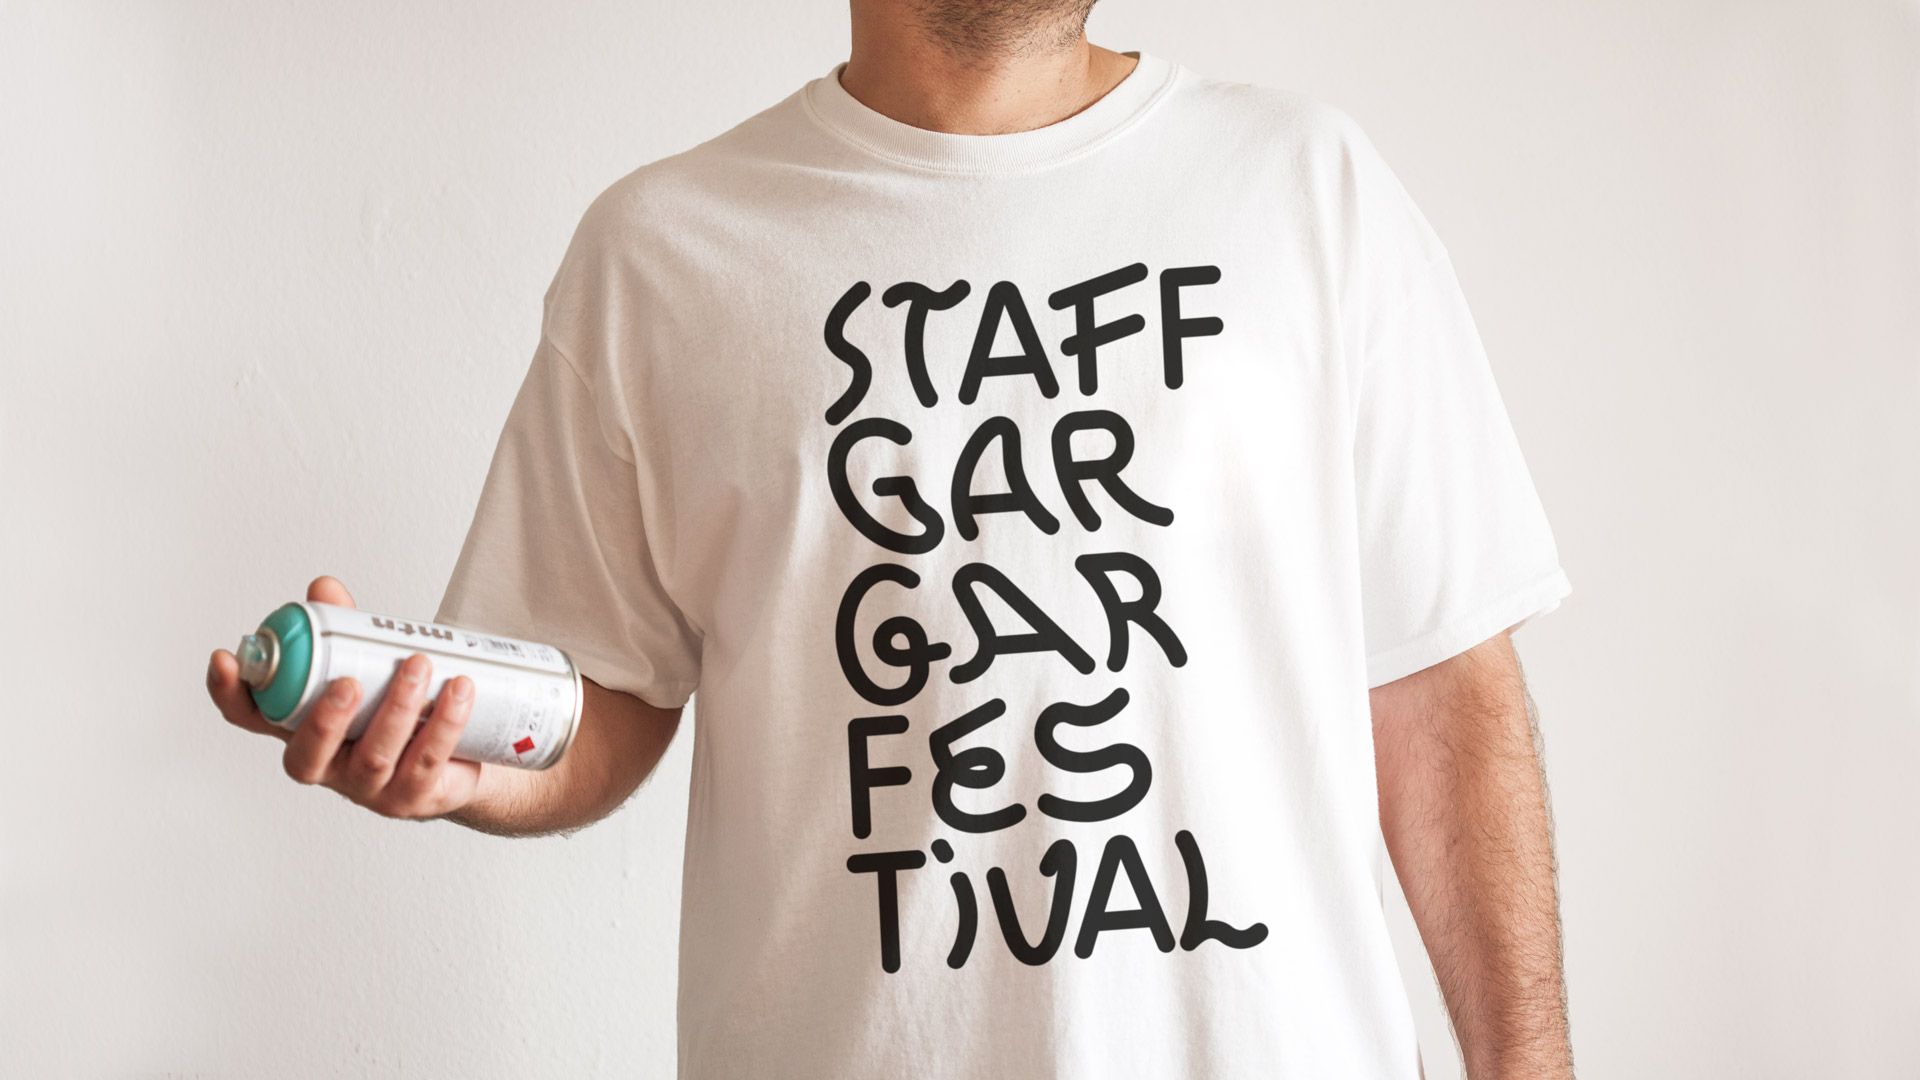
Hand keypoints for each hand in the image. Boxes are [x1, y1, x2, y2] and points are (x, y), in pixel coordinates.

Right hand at [207, 575, 483, 819]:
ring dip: (395, 708)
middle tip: (348, 681)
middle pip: (308, 754)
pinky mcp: (413, 795)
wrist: (457, 751)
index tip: (225, 658)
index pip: (250, 717)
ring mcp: (368, 787)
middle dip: (325, 718)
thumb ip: (343, 630)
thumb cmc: (395, 706)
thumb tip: (324, 589)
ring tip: (419, 665)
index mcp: (300, 728)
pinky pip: (426, 761)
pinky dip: (444, 723)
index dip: (230, 693)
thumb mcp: (366, 663)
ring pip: (375, 756)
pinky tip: (459, 690)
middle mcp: (326, 764)